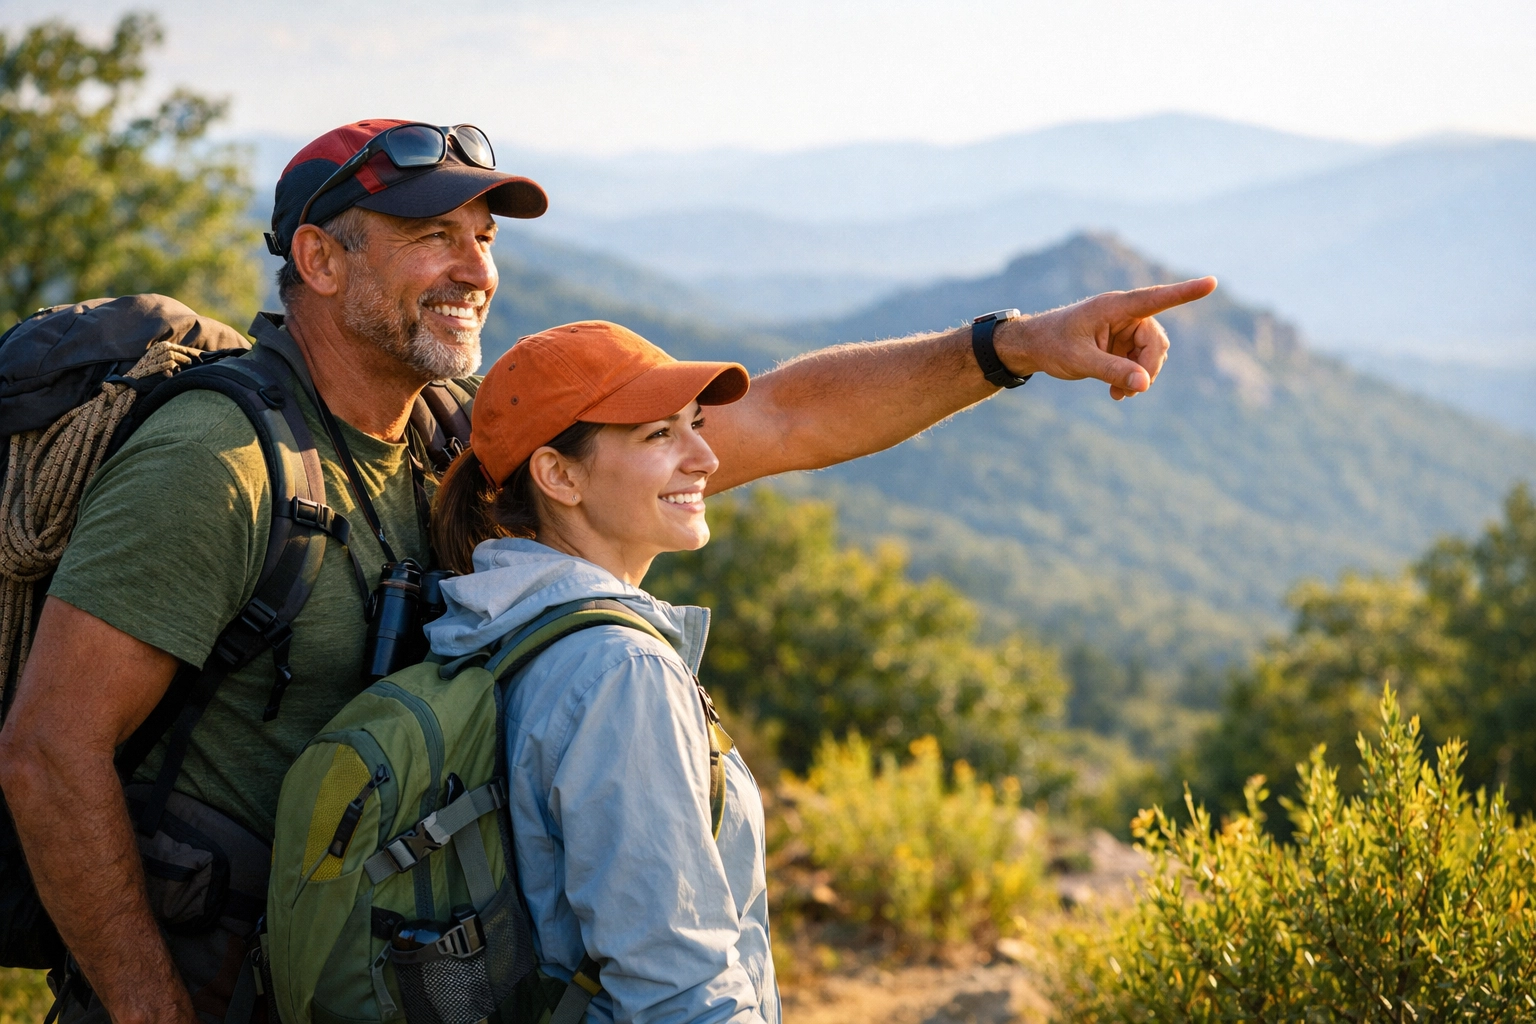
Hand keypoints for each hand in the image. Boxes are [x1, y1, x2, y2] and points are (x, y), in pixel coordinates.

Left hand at [995, 277, 1217, 399]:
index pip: (1156, 298)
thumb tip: (1145, 385)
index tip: (1212, 282)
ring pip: (1152, 354)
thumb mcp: (1080, 361)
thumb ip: (1112, 371)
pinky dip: (1134, 378)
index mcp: (1114, 307)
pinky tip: (1118, 393)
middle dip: (1148, 368)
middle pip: (1156, 341)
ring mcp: (1125, 328)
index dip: (1185, 292)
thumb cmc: (1052, 345)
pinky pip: (1141, 361)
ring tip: (1120, 396)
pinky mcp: (1123, 342)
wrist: (1033, 346)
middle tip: (1130, 393)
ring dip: (1141, 376)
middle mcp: (1125, 313)